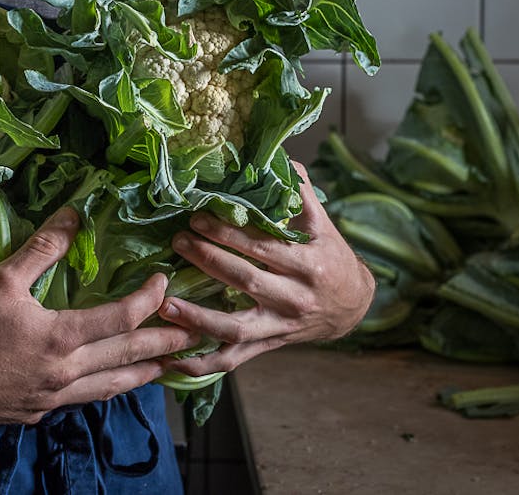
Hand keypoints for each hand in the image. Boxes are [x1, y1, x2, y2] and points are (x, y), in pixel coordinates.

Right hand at [0, 208, 198, 427]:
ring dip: (141, 375)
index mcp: (62, 338)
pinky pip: (79, 401)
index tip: (165, 283)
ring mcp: (52, 397)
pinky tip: (101, 386)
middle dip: (163, 345)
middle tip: (195, 336)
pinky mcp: (34, 412)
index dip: (148, 299)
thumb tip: (72, 216)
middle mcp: (66, 372)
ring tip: (164, 370)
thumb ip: (42, 250)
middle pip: (127, 357)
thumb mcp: (1, 280)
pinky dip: (101, 390)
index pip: (122, 318)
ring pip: (109, 387)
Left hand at [157, 161, 373, 376]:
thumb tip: (277, 156)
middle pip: (245, 280)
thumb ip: (298, 189)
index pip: (262, 246)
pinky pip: (233, 359)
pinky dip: (202, 362)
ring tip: (165, 304)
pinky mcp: (269, 346)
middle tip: (178, 241)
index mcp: (309, 264)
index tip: (198, 218)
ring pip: (236, 327)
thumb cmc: (331, 256)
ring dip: (198, 318)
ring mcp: (280, 326)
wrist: (354, 305)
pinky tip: (172, 358)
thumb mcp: (322, 222)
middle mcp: (295, 298)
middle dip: (208, 260)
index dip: (229, 233)